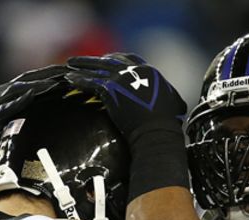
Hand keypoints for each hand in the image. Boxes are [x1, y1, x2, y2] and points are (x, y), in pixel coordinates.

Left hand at [64, 53, 187, 142]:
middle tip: (84, 60)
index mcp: (150, 72)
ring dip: (82, 64)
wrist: (156, 132)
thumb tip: (179, 103)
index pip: (131, 59)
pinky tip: (70, 78)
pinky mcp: (110, 90)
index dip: (117, 59)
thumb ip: (171, 98)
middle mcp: (135, 71)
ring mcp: (121, 79)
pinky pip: (90, 81)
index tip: (108, 58)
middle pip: (111, 60)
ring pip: (97, 67)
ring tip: (70, 63)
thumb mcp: (174, 104)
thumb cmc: (167, 123)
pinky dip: (79, 79)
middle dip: (97, 59)